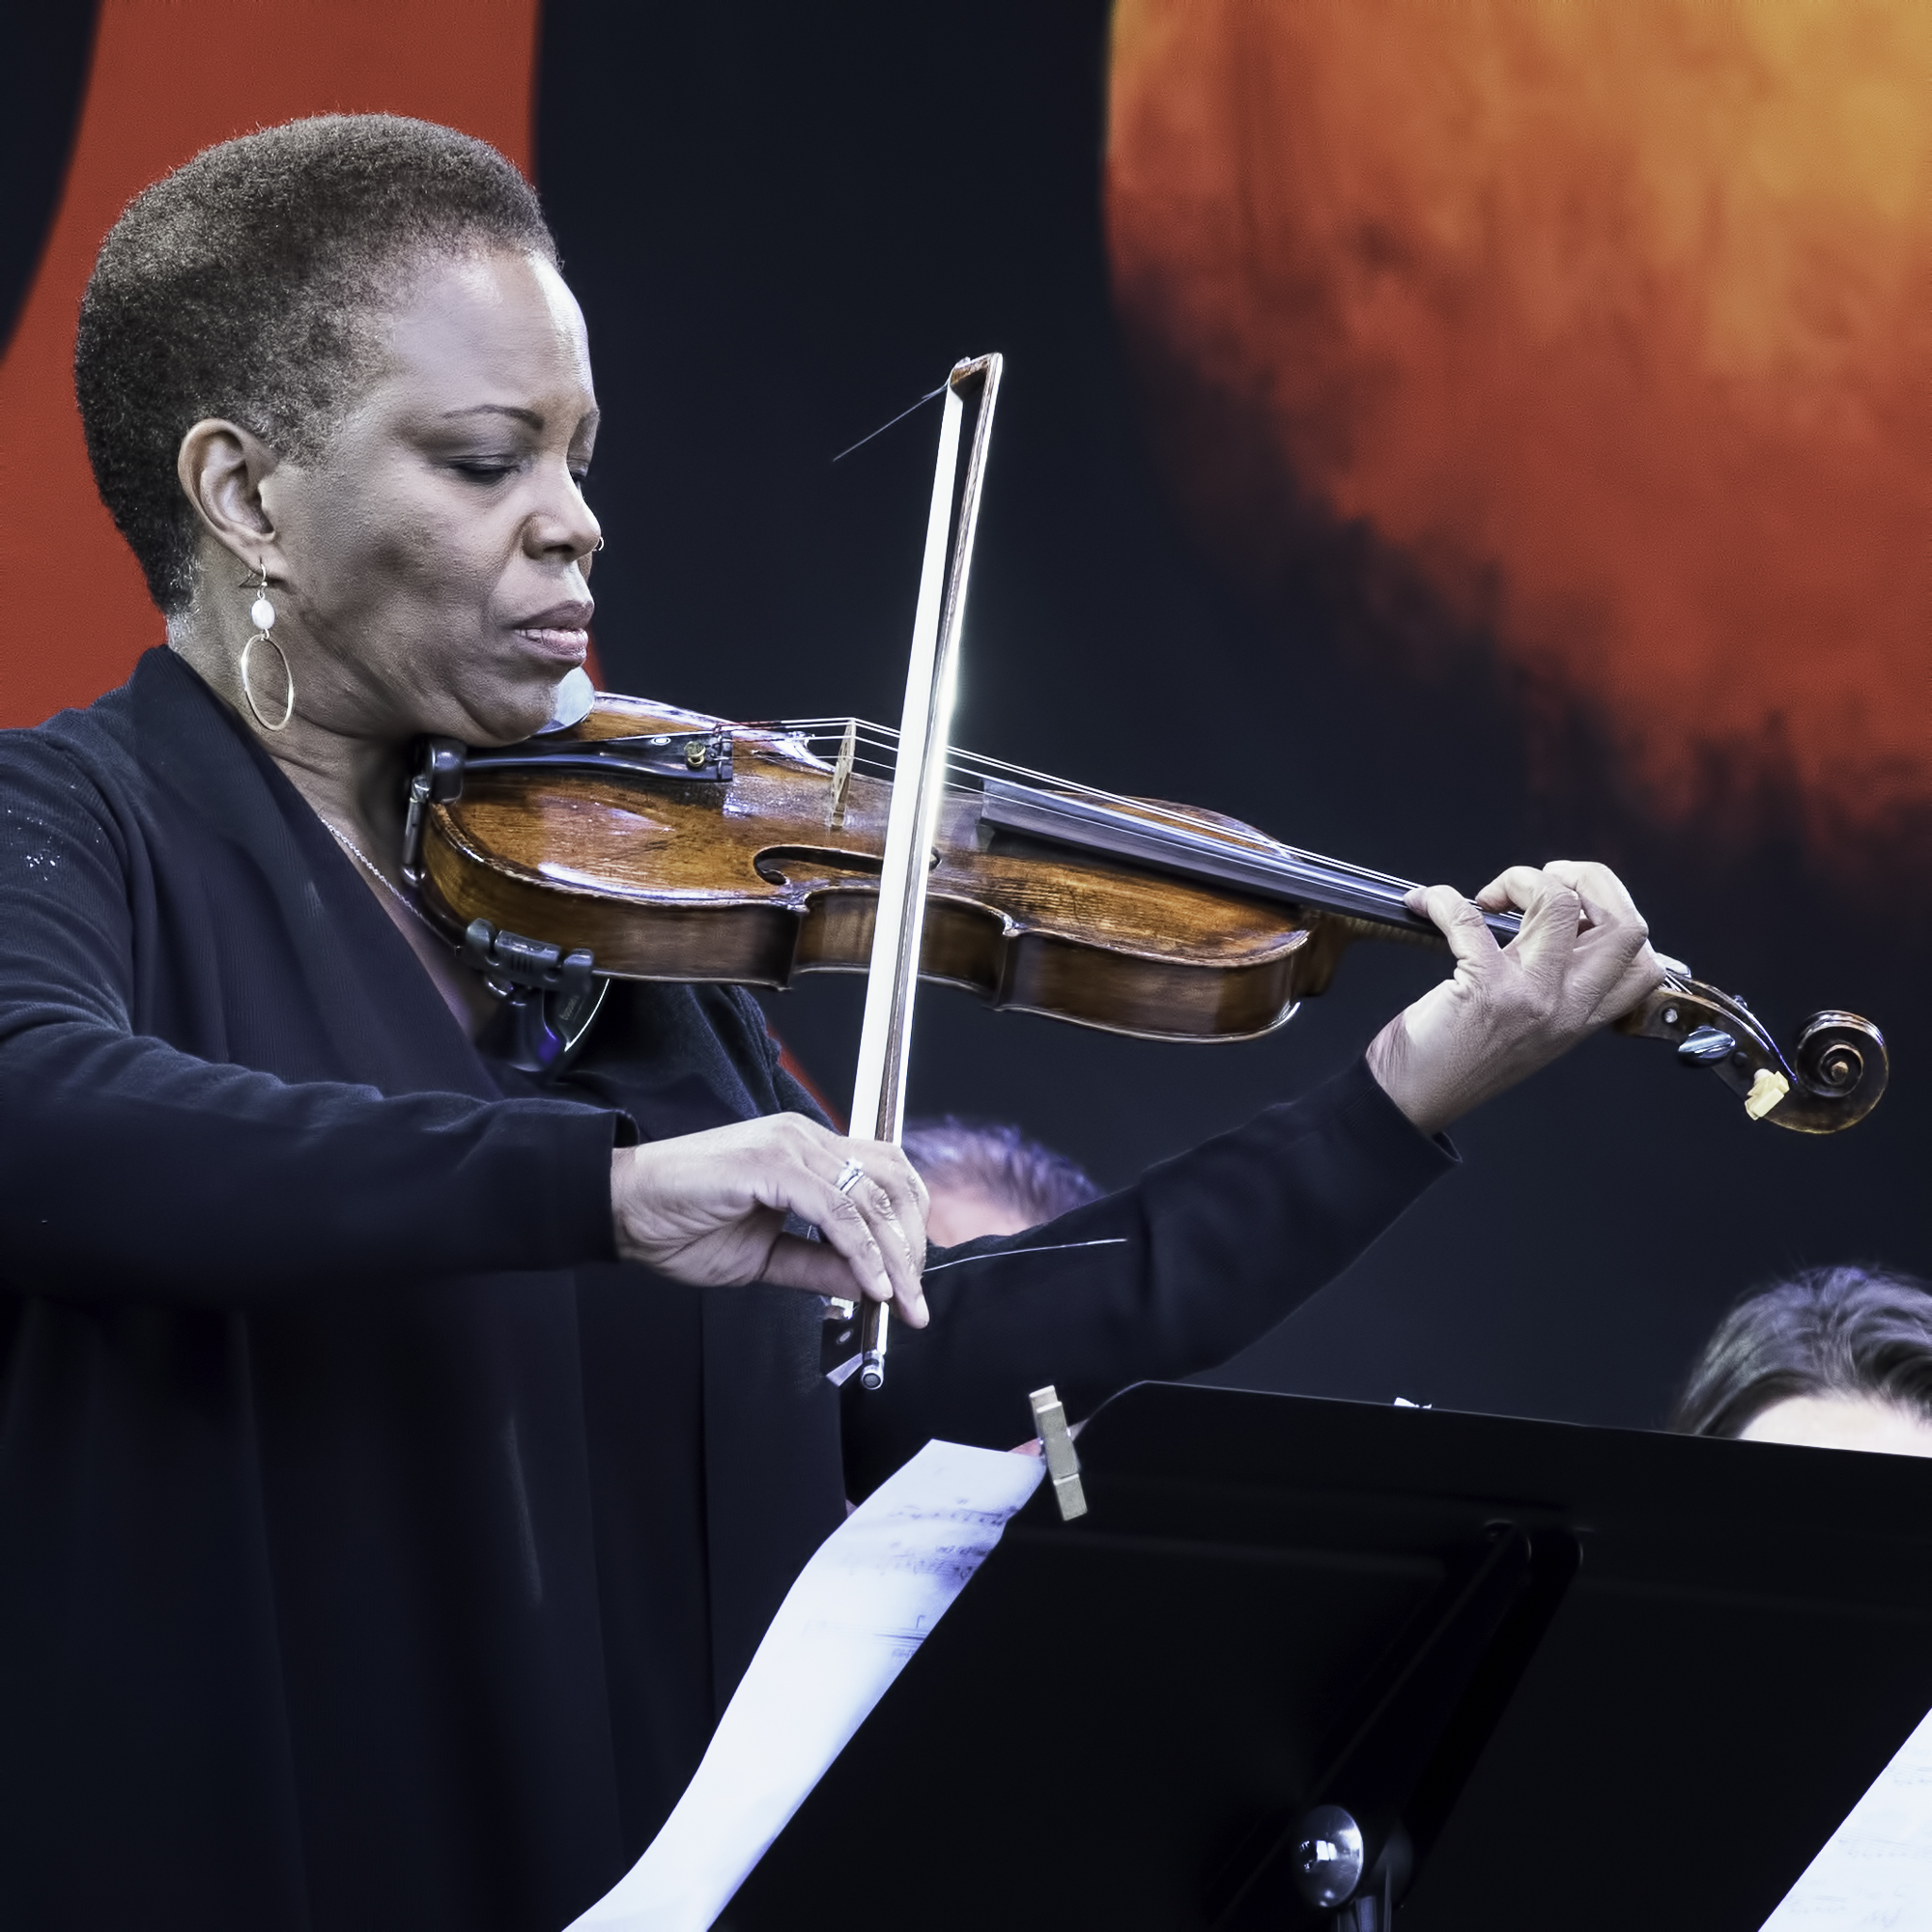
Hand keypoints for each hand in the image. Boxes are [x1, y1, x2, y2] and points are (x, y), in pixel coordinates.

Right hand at [609, 1116, 930, 1323]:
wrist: (621, 1210)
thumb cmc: (680, 1226)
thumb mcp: (766, 1257)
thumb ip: (819, 1264)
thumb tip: (871, 1285)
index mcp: (807, 1151)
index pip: (886, 1175)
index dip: (910, 1225)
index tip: (914, 1279)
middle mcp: (804, 1138)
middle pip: (890, 1184)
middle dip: (912, 1246)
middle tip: (915, 1300)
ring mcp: (789, 1145)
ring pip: (869, 1197)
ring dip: (894, 1255)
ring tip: (901, 1302)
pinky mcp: (770, 1163)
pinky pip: (834, 1209)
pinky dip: (860, 1249)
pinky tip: (871, 1284)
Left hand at [1365, 860, 1662, 1135]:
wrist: (1410, 1102)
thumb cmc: (1456, 1062)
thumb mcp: (1526, 1025)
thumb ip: (1550, 979)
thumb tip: (1552, 920)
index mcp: (1580, 1017)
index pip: (1643, 963)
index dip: (1618, 913)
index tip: (1575, 903)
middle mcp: (1567, 1007)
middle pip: (1626, 925)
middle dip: (1587, 880)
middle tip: (1542, 883)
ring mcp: (1531, 997)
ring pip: (1562, 904)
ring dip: (1523, 879)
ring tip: (1491, 896)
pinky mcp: (1485, 989)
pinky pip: (1470, 918)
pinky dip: (1443, 900)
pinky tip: (1427, 904)